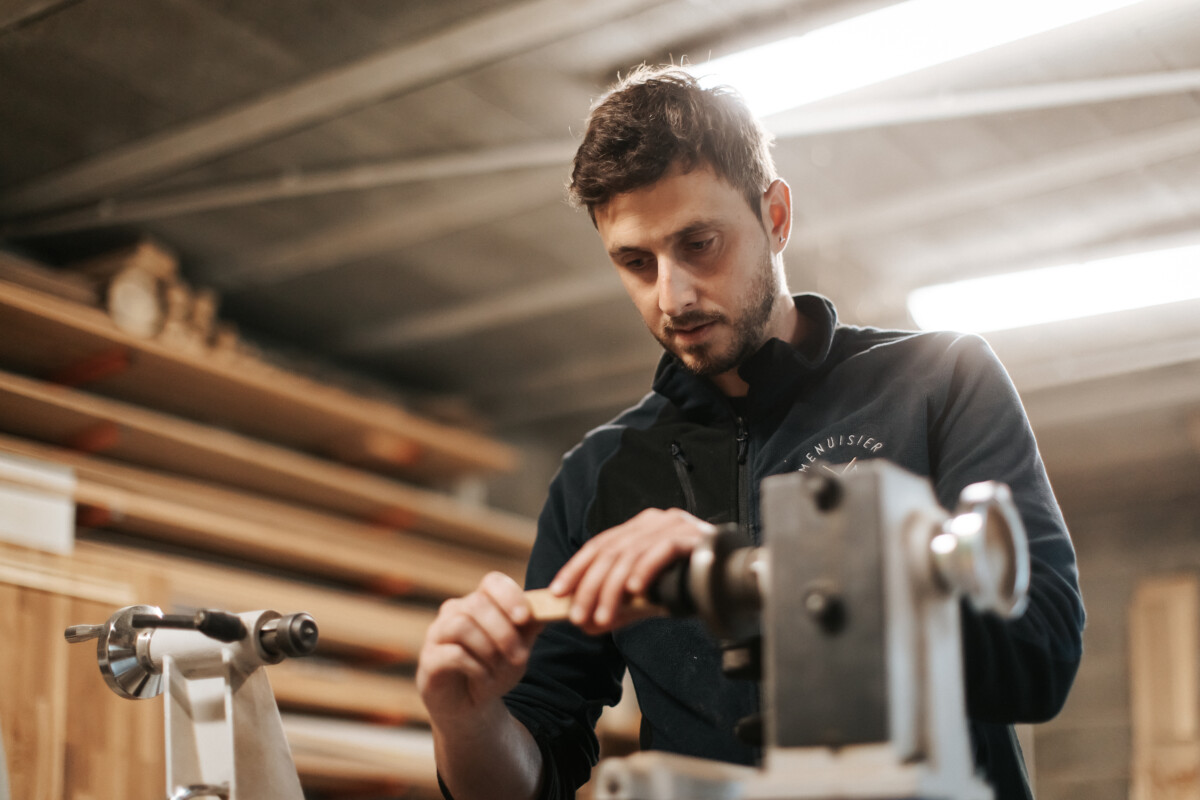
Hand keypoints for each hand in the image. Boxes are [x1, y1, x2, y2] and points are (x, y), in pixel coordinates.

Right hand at [417, 572, 543, 724]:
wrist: (471, 705)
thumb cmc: (494, 670)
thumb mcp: (519, 649)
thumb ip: (530, 628)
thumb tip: (549, 608)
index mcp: (480, 602)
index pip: (492, 582)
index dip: (509, 596)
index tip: (524, 618)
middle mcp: (455, 612)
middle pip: (477, 604)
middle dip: (503, 632)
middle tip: (519, 656)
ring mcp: (438, 634)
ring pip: (461, 624)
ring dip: (488, 649)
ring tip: (499, 669)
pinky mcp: (429, 659)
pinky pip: (451, 653)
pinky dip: (475, 667)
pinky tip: (484, 679)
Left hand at [549, 507, 713, 633]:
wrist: (735, 580)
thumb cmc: (690, 586)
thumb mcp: (647, 596)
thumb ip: (619, 605)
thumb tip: (586, 624)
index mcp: (640, 528)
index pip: (599, 544)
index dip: (575, 568)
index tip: (557, 592)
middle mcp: (654, 521)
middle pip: (611, 550)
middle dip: (589, 586)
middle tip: (578, 616)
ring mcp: (674, 524)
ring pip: (631, 553)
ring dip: (612, 589)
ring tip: (602, 616)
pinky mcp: (693, 535)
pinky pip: (662, 549)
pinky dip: (645, 569)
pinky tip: (634, 590)